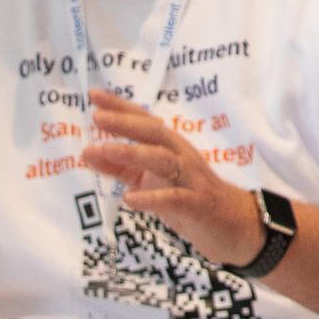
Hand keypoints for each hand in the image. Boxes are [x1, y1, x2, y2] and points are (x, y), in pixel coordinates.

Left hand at [81, 89, 264, 266]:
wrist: (231, 224)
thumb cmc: (187, 196)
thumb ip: (122, 167)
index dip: (121, 107)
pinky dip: (152, 197)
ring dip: (134, 153)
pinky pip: (174, 198)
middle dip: (126, 123)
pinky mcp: (196, 204)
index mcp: (171, 147)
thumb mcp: (151, 180)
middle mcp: (182, 156)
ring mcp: (191, 179)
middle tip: (98, 117)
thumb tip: (88, 151)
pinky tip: (130, 199)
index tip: (94, 95)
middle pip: (155, 133)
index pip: (144, 121)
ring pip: (163, 160)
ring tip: (105, 149)